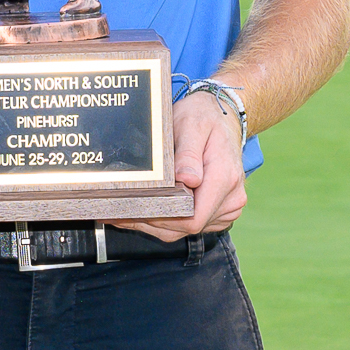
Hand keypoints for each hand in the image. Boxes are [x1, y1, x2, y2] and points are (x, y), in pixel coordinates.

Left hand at [116, 93, 246, 242]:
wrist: (222, 119)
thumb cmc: (203, 119)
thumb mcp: (192, 125)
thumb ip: (188, 153)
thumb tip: (188, 179)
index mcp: (225, 178)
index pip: (194, 218)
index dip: (162, 218)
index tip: (134, 210)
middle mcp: (231, 198)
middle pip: (187, 227)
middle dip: (152, 221)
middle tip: (118, 212)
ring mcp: (227, 207)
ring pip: (185, 230)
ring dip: (155, 224)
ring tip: (124, 213)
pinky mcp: (220, 211)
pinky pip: (190, 225)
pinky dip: (166, 222)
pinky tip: (145, 210)